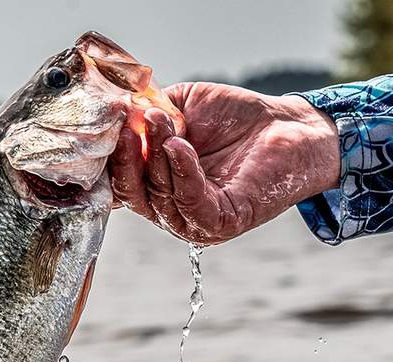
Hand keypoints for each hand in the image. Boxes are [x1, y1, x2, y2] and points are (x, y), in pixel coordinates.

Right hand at [110, 82, 340, 245]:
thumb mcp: (181, 107)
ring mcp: (195, 221)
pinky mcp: (222, 223)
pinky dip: (182, 173)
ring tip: (160, 124)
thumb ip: (149, 111)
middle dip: (129, 156)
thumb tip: (118, 112)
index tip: (107, 125)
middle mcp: (171, 209)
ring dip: (155, 158)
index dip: (110, 158)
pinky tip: (180, 145)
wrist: (285, 126)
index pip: (120, 182)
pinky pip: (193, 204)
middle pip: (134, 194)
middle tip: (132, 122)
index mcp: (157, 186)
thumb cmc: (234, 119)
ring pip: (160, 198)